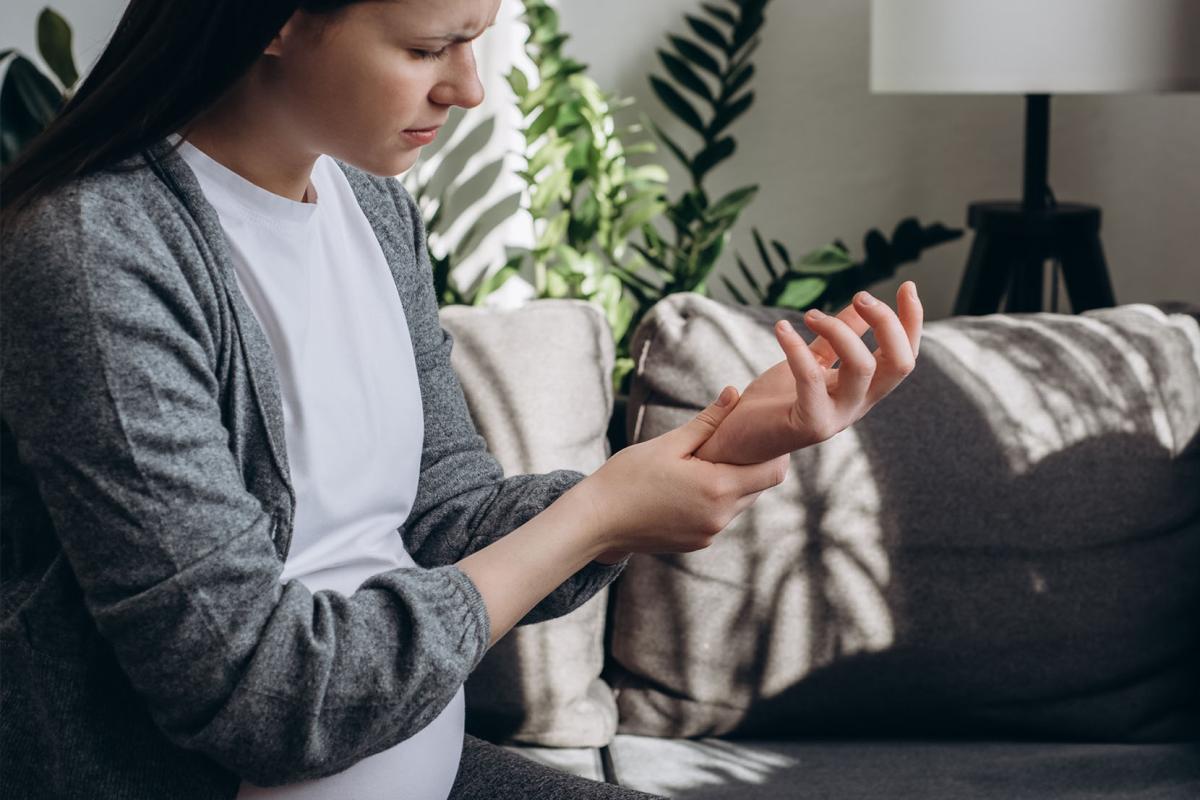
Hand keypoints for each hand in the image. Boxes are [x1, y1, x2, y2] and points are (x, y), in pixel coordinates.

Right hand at [572, 387, 789, 555]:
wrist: (596, 521)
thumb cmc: (628, 477)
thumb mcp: (669, 444)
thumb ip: (708, 421)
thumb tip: (734, 393)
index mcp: (717, 488)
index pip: (772, 472)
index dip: (775, 452)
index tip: (762, 433)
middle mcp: (720, 516)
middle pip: (758, 488)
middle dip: (752, 464)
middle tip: (736, 440)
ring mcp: (709, 533)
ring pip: (739, 503)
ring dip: (732, 482)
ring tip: (709, 461)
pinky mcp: (697, 543)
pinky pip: (719, 517)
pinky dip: (714, 500)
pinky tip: (690, 486)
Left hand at [693, 281, 923, 464]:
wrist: (740, 441)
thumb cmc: (775, 402)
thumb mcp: (812, 361)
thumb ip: (836, 338)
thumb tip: (860, 305)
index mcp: (863, 389)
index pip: (904, 356)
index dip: (912, 321)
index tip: (908, 286)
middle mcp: (858, 404)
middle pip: (899, 363)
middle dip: (887, 323)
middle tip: (861, 297)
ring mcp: (837, 416)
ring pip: (864, 368)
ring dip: (840, 331)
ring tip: (810, 315)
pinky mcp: (810, 423)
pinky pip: (812, 378)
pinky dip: (797, 347)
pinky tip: (781, 328)